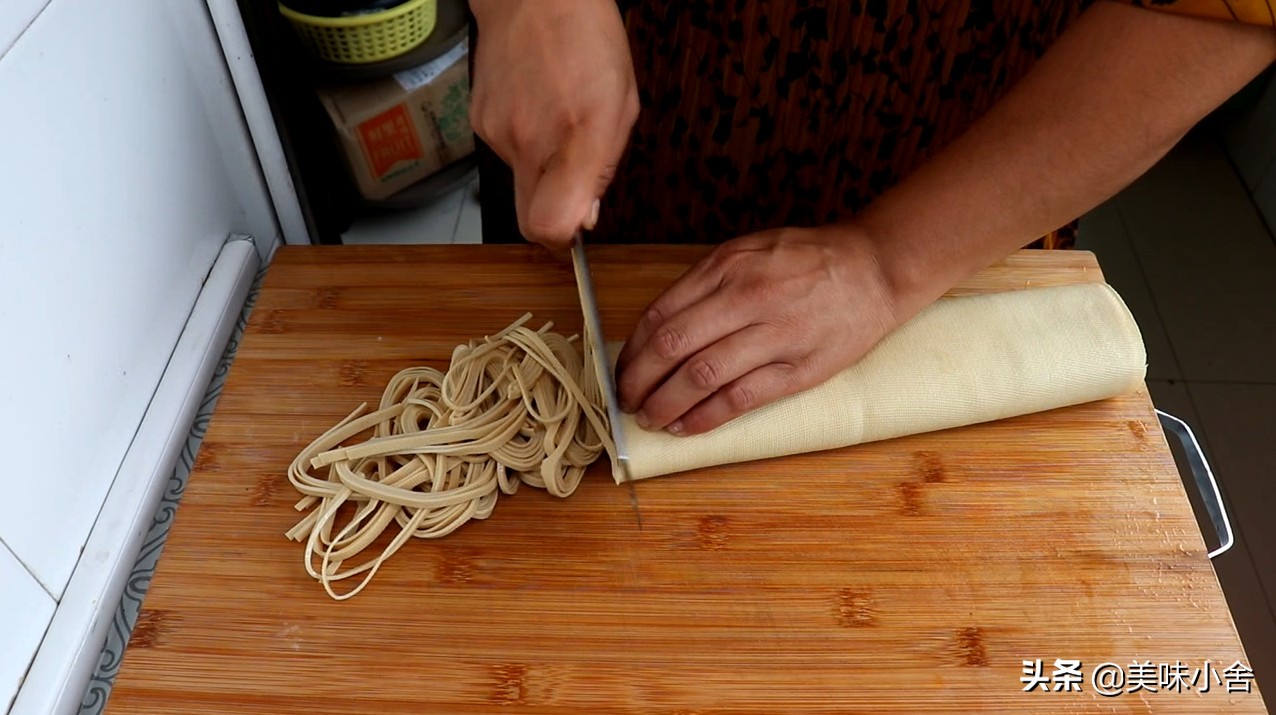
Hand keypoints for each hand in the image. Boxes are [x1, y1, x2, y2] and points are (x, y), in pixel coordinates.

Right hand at [468, 0, 639, 247]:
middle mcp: (531, 141)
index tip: (574, 232)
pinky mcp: (479, 123)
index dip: (562, 241)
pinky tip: (537, 109)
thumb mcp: (623, 106)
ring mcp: (498, 133)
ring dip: (540, 170)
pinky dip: (524, 143)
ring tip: (557, 124)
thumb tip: (585, 216)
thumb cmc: (587, 40)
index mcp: (578, 138)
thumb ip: (604, 168)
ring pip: (519, 184)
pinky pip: (505, 154)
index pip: (551, 225)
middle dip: (550, 218)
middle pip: (528, 221)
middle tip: (569, 192)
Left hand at [615, 226, 903, 435]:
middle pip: (672, 347)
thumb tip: (657, 327)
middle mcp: (746, 298)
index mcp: (726, 267)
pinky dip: (705, 417)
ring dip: (665, 405)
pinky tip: (686, 427)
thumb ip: (705, 283)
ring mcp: (774, 335)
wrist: (875, 268)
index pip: (660, 315)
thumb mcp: (748, 251)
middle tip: (627, 401)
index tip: (621, 372)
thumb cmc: (806, 260)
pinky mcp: (799, 368)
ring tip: (651, 419)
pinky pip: (740, 398)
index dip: (632, 351)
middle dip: (638, 382)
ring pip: (701, 376)